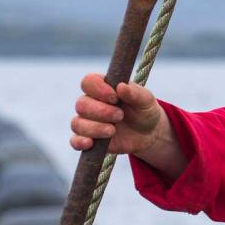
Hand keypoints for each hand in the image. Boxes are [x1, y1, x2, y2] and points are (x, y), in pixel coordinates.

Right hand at [70, 74, 187, 178]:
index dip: (98, 89)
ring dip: (95, 127)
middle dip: (101, 111)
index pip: (88, 82)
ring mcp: (88, 122)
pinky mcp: (90, 139)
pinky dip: (79, 142)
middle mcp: (91, 103)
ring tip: (113, 130)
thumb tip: (121, 86)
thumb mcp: (146, 100)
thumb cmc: (144, 111)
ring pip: (77, 123)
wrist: (149, 133)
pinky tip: (90, 143)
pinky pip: (75, 141)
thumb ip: (135, 92)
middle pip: (81, 104)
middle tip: (120, 115)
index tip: (114, 97)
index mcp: (103, 88)